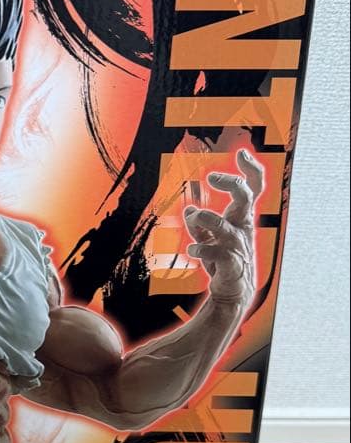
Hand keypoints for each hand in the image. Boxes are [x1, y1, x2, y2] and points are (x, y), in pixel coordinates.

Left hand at [185, 148, 263, 303]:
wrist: (233, 290)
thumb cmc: (223, 258)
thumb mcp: (209, 236)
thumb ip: (199, 222)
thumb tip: (190, 210)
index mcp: (241, 218)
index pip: (253, 188)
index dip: (251, 169)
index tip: (241, 152)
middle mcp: (241, 228)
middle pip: (244, 198)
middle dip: (230, 183)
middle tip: (211, 176)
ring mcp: (236, 245)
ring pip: (223, 225)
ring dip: (204, 217)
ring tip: (193, 216)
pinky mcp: (230, 263)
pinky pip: (214, 252)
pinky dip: (200, 248)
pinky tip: (192, 250)